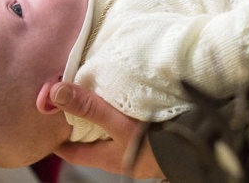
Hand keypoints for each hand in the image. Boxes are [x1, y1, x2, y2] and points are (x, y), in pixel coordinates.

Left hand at [49, 82, 164, 179]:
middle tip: (67, 99)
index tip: (45, 122)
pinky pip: (133, 122)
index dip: (57, 140)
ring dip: (104, 113)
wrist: (204, 148)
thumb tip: (53, 93)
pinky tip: (126, 95)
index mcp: (108, 158)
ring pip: (112, 130)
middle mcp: (122, 155)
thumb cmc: (159, 144)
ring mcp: (140, 147)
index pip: (72, 152)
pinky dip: (125, 110)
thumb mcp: (119, 124)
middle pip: (92, 139)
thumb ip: (88, 107)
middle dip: (80, 121)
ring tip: (94, 91)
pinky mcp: (157, 136)